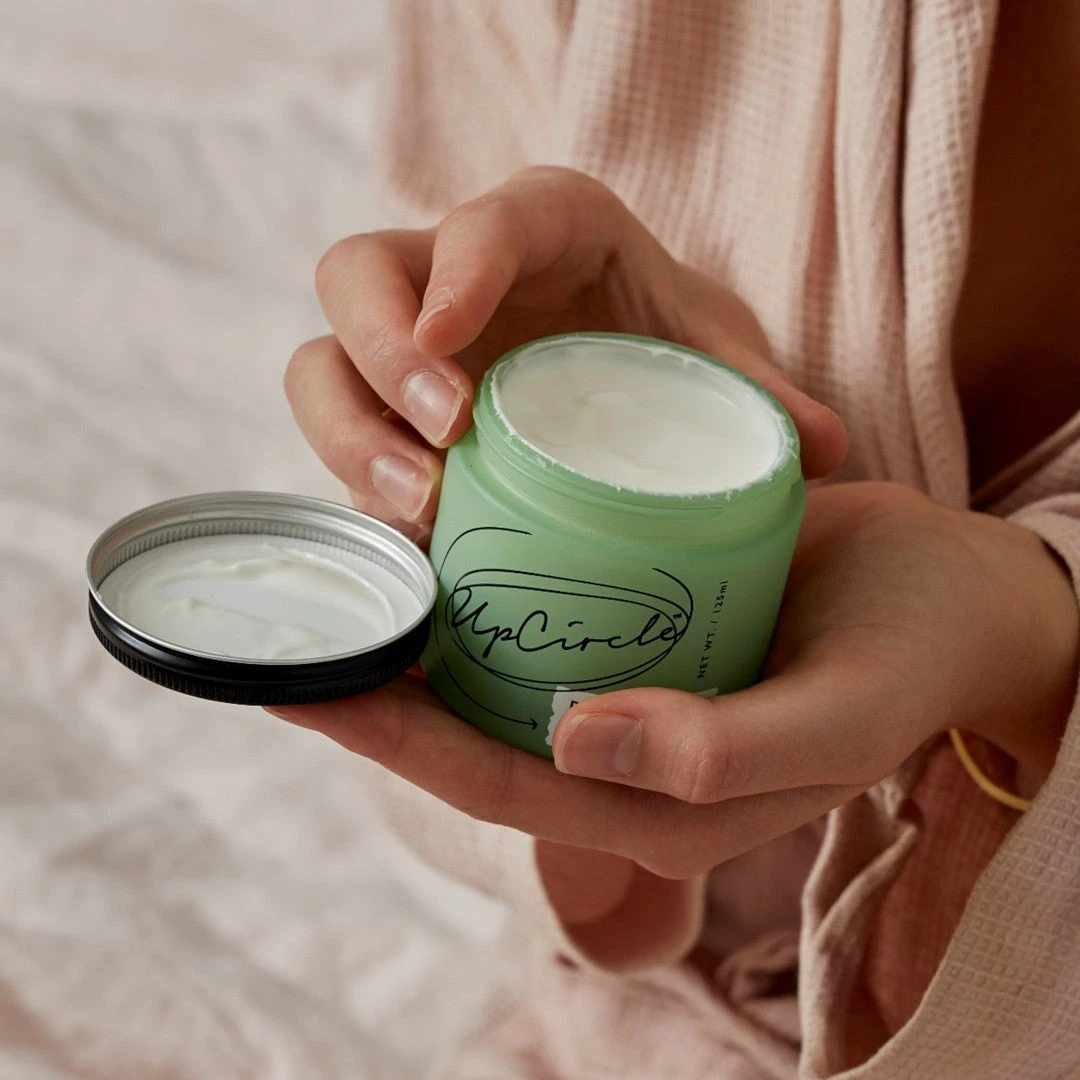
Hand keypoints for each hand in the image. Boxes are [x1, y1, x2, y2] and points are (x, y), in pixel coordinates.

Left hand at [269, 483, 1077, 889]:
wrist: (963, 598)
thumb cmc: (912, 659)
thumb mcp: (837, 716)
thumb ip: (720, 753)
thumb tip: (575, 743)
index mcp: (654, 805)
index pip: (495, 780)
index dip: (395, 738)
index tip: (309, 686)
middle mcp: (623, 752)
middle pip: (471, 728)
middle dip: (378, 689)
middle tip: (290, 631)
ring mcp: (629, 684)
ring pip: (497, 669)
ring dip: (417, 631)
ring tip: (339, 576)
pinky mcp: (643, 617)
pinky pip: (543, 608)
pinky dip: (482, 580)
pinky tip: (434, 529)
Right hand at [285, 166, 846, 539]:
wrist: (623, 368)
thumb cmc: (662, 340)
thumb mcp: (713, 352)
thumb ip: (760, 392)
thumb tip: (824, 448)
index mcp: (538, 229)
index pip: (480, 223)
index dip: (455, 271)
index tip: (451, 338)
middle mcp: (448, 279)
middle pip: (355, 277)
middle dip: (382, 354)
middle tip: (442, 437)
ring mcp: (404, 353)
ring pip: (322, 366)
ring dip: (353, 434)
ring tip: (421, 505)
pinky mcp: (386, 420)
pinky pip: (340, 444)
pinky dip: (362, 492)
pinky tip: (415, 545)